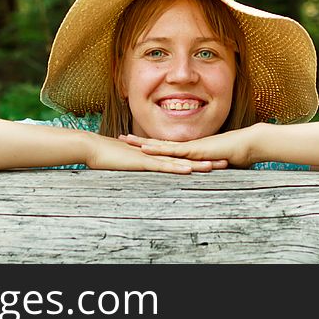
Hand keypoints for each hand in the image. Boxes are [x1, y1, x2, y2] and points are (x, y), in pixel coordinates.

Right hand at [85, 134, 224, 173]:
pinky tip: (188, 170)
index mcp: (156, 155)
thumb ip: (140, 166)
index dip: (199, 159)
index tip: (216, 162)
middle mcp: (157, 154)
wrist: (91, 148)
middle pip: (186, 157)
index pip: (182, 157)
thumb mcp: (128, 164)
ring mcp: (150, 157)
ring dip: (197, 164)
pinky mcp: (141, 162)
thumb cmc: (107, 157)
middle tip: (227, 162)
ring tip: (216, 167)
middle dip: (206, 159)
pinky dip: (175, 168)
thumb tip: (149, 170)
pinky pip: (162, 166)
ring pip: (179, 160)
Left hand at [119, 126, 259, 167]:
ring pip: (162, 145)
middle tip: (122, 137)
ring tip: (127, 140)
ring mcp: (190, 147)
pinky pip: (173, 150)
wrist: (249, 144)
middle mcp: (187, 146)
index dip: (151, 145)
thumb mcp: (219, 165)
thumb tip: (207, 177)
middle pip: (159, 143)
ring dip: (144, 143)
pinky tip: (146, 149)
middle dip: (140, 141)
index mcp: (191, 150)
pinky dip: (159, 149)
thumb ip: (210, 170)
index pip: (167, 148)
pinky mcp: (195, 150)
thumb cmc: (238, 155)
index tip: (136, 144)